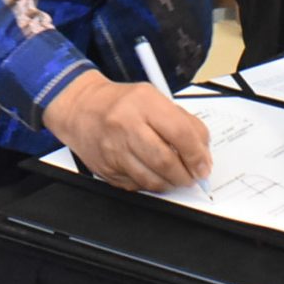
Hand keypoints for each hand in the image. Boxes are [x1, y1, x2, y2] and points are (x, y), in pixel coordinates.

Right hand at [41, 72, 211, 192]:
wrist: (80, 108)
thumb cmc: (120, 102)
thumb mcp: (153, 98)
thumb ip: (182, 120)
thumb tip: (202, 150)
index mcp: (144, 102)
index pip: (180, 133)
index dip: (197, 155)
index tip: (203, 165)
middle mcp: (126, 125)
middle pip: (165, 161)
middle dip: (185, 175)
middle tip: (192, 177)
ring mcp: (114, 149)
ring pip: (151, 180)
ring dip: (170, 184)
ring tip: (176, 178)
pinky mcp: (106, 169)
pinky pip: (136, 186)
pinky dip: (151, 185)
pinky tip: (154, 176)